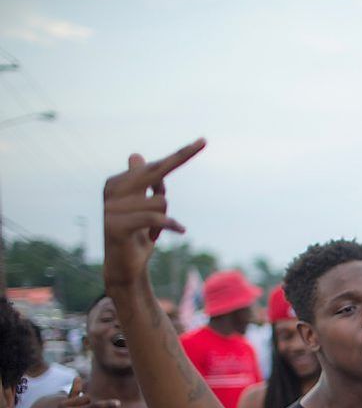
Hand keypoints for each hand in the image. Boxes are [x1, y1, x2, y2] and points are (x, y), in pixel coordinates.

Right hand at [103, 139, 205, 288]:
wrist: (124, 266)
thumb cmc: (137, 233)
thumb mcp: (143, 206)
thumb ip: (142, 182)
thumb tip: (135, 155)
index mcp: (116, 182)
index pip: (154, 167)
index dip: (180, 155)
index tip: (203, 141)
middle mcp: (112, 190)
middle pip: (155, 171)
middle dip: (180, 157)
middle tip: (204, 141)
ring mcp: (112, 208)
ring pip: (161, 201)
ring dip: (165, 218)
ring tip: (153, 231)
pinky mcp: (116, 226)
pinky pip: (155, 218)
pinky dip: (170, 224)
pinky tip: (179, 230)